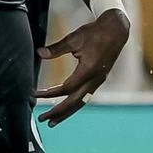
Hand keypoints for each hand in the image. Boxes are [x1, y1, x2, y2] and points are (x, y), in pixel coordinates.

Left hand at [36, 11, 130, 125]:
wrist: (116, 30)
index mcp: (89, 69)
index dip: (50, 93)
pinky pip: (85, 96)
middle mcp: (95, 79)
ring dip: (66, 112)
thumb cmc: (94, 33)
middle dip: (58, 111)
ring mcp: (98, 81)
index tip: (36, 94)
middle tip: (42, 119)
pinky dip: (74, 104)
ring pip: (81, 102)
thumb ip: (56, 48)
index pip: (67, 88)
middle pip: (74, 101)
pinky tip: (65, 110)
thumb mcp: (74, 38)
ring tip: (53, 122)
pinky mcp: (99, 80)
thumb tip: (39, 53)